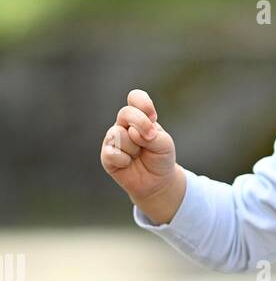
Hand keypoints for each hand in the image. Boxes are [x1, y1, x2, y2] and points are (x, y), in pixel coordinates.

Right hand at [100, 88, 178, 210]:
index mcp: (139, 116)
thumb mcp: (164, 144)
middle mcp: (123, 124)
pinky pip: (112, 152)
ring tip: (138, 155)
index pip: (135, 98)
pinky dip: (124, 160)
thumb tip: (131, 132)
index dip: (143, 103)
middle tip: (151, 137)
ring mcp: (113, 139)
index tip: (153, 117)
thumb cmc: (160, 158)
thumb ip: (151, 134)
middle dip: (141, 124)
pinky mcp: (107, 156)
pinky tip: (128, 163)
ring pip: (119, 134)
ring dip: (134, 147)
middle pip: (125, 113)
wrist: (157, 182)